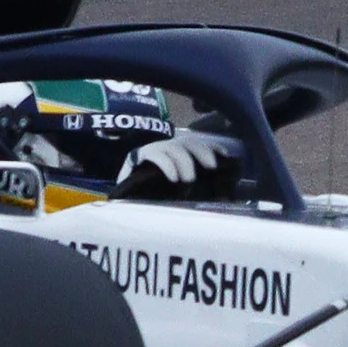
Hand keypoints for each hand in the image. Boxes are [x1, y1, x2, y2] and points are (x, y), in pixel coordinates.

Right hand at [118, 129, 242, 190]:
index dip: (212, 147)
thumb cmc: (152, 198)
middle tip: (212, 167)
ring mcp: (151, 151)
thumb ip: (197, 190)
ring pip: (173, 147)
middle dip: (202, 152)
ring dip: (185, 161)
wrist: (123, 203)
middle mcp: (166, 149)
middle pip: (189, 142)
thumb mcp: (178, 193)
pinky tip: (173, 178)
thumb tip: (223, 196)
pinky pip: (155, 155)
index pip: (198, 144)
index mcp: (178, 154)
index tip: (225, 156)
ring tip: (189, 179)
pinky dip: (167, 165)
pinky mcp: (136, 157)